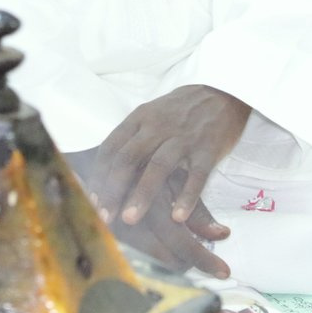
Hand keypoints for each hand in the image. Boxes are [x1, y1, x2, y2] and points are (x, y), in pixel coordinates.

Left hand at [73, 86, 249, 274]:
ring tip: (130, 219)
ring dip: (142, 194)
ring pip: (158, 166)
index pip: (111, 148)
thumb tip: (105, 174)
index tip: (89, 201)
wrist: (222, 93)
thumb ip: (132, 140)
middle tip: (104, 218)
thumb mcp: (151, 116)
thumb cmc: (180, 112)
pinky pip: (196, 175)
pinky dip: (187, 197)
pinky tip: (177, 217)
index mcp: (139, 119)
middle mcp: (158, 126)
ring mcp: (183, 138)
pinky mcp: (208, 149)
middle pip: (129, 158)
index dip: (98, 176)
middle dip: (113, 190)